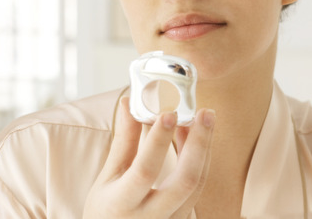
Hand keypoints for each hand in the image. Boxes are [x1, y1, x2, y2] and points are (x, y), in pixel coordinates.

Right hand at [83, 97, 214, 218]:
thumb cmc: (106, 207)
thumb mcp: (107, 177)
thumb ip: (123, 142)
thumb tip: (128, 103)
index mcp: (122, 204)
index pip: (145, 171)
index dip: (158, 141)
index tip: (169, 113)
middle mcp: (151, 217)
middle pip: (186, 180)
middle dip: (199, 144)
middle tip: (205, 113)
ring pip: (198, 183)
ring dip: (203, 148)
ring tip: (202, 118)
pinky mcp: (184, 217)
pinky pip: (199, 187)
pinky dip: (201, 160)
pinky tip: (197, 138)